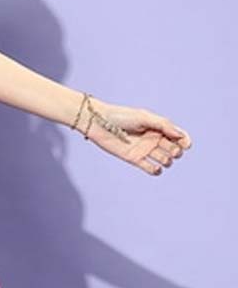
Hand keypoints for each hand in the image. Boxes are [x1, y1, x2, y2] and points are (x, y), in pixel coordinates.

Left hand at [77, 96, 192, 174]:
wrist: (100, 124)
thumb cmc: (121, 116)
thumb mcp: (144, 117)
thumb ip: (163, 125)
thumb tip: (181, 135)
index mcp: (158, 127)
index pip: (178, 136)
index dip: (185, 141)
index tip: (186, 144)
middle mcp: (153, 139)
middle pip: (174, 149)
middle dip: (176, 152)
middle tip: (170, 150)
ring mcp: (144, 150)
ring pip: (165, 160)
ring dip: (167, 161)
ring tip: (162, 158)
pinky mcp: (135, 159)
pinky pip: (150, 169)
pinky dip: (156, 171)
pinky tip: (156, 168)